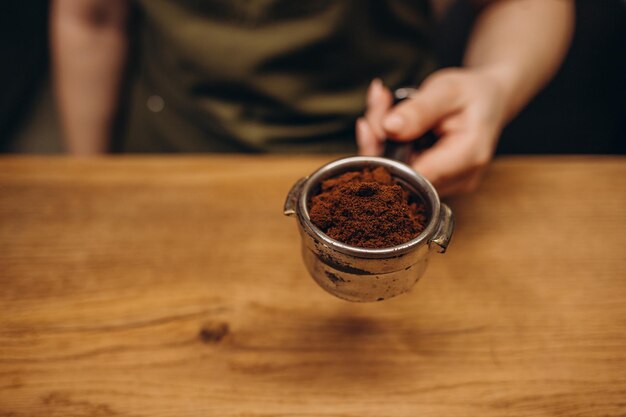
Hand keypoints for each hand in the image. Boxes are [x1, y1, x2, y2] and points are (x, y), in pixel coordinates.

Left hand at [356, 68, 507, 195]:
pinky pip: (402, 170)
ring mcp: (447, 184)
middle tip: (377, 108)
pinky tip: (386, 121)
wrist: (489, 100)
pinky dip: (388, 146)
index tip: (372, 126)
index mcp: (468, 156)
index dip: (386, 156)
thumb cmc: (472, 93)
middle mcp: (459, 178)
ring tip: (383, 106)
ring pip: (397, 173)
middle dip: (379, 142)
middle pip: (402, 176)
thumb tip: (389, 127)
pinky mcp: (435, 181)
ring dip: (381, 141)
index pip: (416, 175)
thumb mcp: (448, 90)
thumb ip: (420, 110)